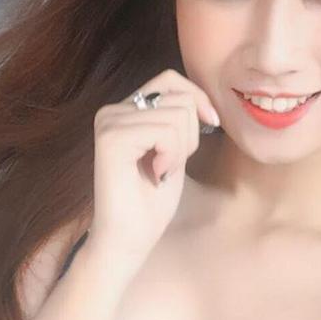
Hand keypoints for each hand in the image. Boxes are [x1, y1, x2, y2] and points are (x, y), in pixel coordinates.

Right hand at [87, 68, 219, 282]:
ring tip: (159, 171)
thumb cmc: (151, 201)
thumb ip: (179, 118)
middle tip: (169, 164)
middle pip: (179, 97)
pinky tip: (155, 174)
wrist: (129, 240)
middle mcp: (112, 110)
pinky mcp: (112, 138)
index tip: (211, 125)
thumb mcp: (174, 149)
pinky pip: (166, 131)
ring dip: (181, 150)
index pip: (170, 79)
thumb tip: (202, 98)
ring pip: (177, 115)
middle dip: (190, 134)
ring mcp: (109, 122)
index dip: (197, 98)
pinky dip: (172, 156)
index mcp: (124, 109)